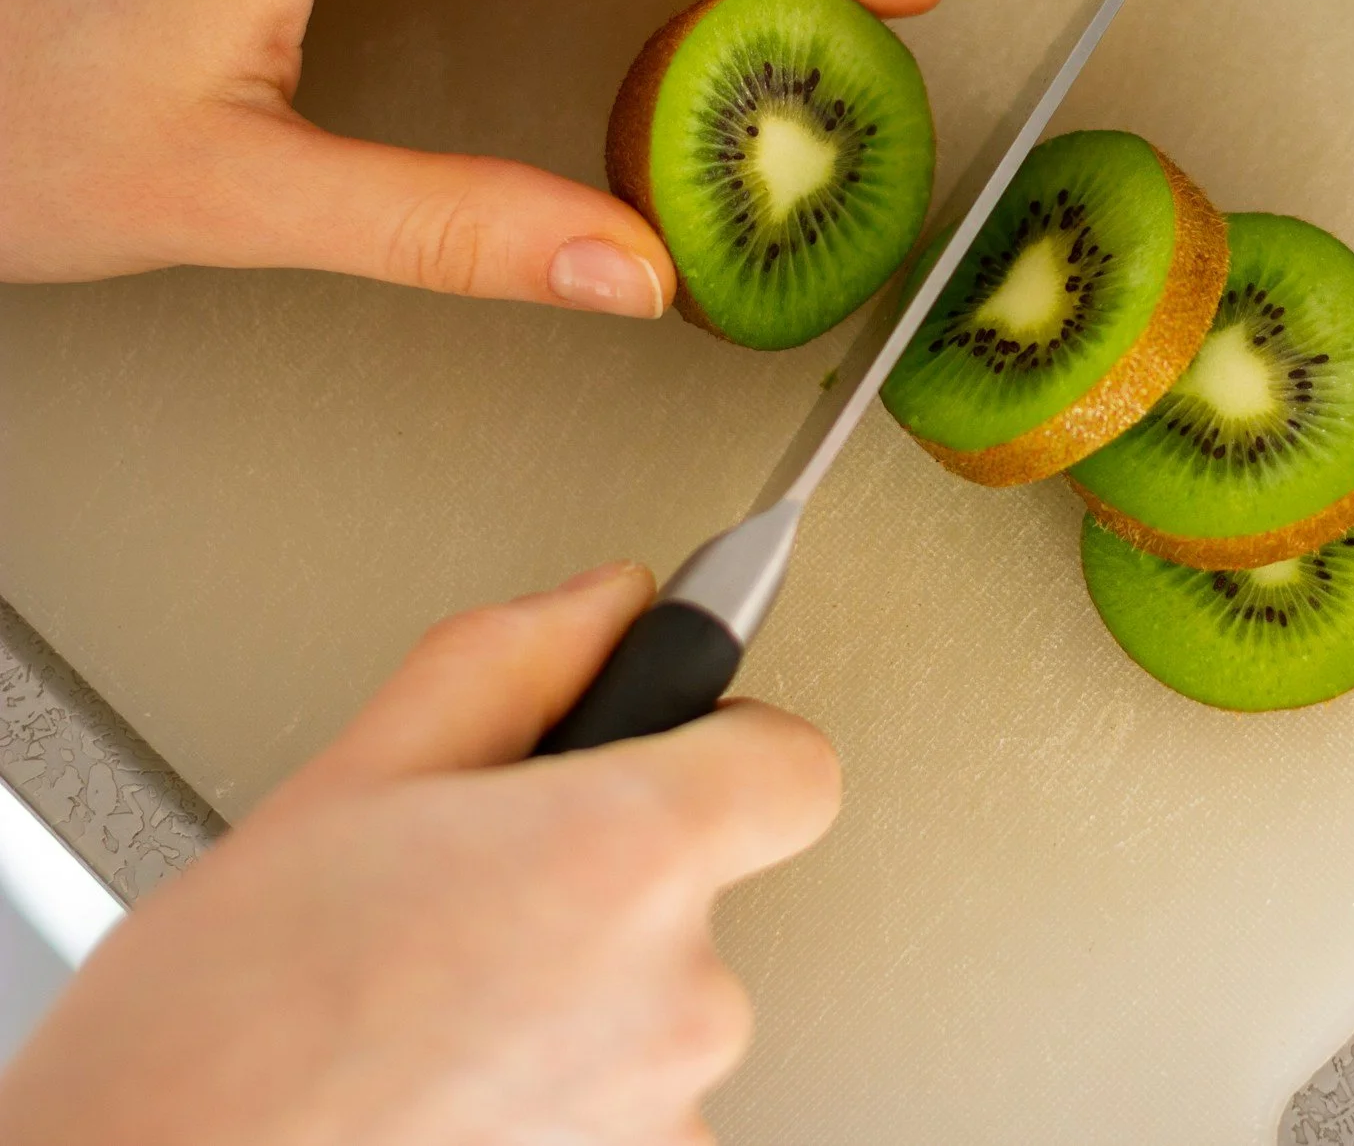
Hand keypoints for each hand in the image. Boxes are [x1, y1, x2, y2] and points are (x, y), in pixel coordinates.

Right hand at [0, 562, 840, 1144]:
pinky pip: (629, 1101)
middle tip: (463, 897)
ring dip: (574, 995)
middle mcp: (675, 990)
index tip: (681, 742)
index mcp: (626, 855)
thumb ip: (507, 665)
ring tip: (428, 1006)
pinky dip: (559, 1085)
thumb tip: (602, 606)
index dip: (731, 740)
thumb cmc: (210, 1030)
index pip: (794, 768)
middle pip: (700, 896)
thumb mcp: (347, 781)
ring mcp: (660, 1105)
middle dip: (605, 879)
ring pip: (655, 1006)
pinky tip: (447, 1079)